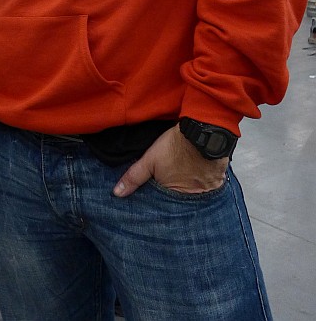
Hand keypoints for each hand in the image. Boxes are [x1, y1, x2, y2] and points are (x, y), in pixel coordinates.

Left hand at [113, 125, 227, 197]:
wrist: (203, 132)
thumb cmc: (175, 146)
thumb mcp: (149, 160)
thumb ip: (133, 177)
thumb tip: (117, 193)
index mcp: (175, 196)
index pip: (165, 205)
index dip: (159, 199)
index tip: (156, 193)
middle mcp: (193, 199)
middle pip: (180, 201)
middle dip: (174, 195)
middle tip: (171, 184)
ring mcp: (207, 190)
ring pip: (195, 194)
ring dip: (189, 189)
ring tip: (183, 180)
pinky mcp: (218, 181)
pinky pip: (208, 187)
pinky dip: (202, 183)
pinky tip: (196, 175)